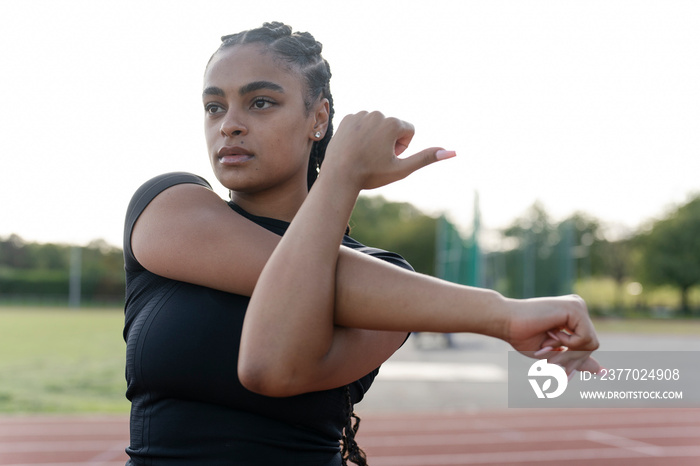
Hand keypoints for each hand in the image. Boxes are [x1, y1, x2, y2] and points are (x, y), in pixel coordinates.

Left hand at [323, 111, 454, 189]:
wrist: (339, 176)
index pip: (409, 131)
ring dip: (374, 138)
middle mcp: (377, 114)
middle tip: (374, 158)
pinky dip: (360, 135)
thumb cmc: (371, 174)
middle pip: (393, 128)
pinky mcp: (347, 118)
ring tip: (363, 153)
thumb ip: (426, 158)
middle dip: (388, 142)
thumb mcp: (401, 169)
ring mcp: (361, 114)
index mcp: (392, 124)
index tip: (388, 158)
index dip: (402, 148)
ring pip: (377, 126)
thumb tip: (453, 152)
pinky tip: (353, 147)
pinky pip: (362, 124)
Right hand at [505, 295, 600, 374]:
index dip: (575, 360)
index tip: (565, 375)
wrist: (506, 322)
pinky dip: (568, 343)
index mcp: (574, 317)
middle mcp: (578, 308)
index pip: (588, 345)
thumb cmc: (523, 335)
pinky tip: (551, 332)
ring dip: (567, 351)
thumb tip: (602, 371)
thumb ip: (577, 359)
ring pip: (591, 343)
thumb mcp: (554, 353)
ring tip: (547, 343)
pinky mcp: (575, 308)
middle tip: (549, 357)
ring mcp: (578, 306)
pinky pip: (585, 338)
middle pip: (592, 345)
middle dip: (571, 358)